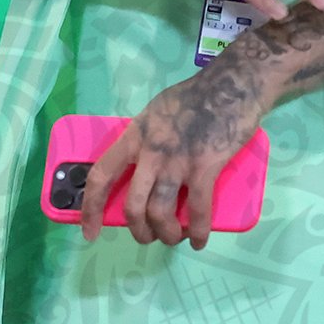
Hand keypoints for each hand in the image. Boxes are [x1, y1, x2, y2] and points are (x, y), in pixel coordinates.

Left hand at [80, 65, 270, 250]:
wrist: (233, 83)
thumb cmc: (196, 95)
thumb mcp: (157, 111)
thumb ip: (145, 138)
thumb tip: (139, 167)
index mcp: (136, 134)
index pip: (102, 175)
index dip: (91, 208)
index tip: (89, 231)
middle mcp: (151, 151)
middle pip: (133, 206)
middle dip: (139, 230)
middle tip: (148, 235)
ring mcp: (178, 160)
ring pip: (160, 213)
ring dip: (167, 234)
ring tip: (175, 236)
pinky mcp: (205, 167)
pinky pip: (197, 211)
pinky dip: (198, 231)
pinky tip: (199, 239)